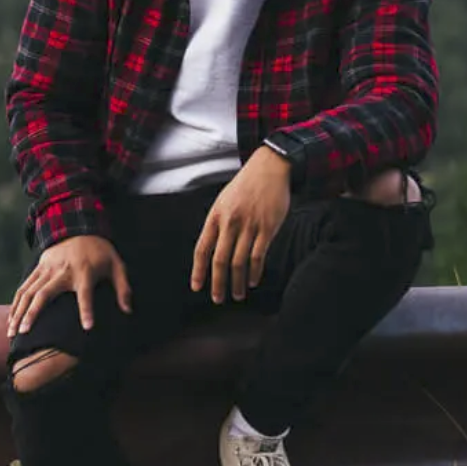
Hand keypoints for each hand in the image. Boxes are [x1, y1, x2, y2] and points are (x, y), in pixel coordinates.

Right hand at [7, 235, 132, 336]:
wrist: (81, 227)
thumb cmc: (102, 252)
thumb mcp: (117, 266)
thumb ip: (123, 289)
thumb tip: (128, 311)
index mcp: (85, 272)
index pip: (86, 293)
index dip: (87, 309)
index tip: (88, 327)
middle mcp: (63, 270)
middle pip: (45, 293)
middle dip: (33, 313)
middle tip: (24, 332)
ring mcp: (48, 268)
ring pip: (29, 291)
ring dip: (19, 311)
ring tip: (11, 331)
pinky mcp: (39, 267)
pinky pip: (24, 286)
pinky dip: (16, 302)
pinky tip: (10, 318)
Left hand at [191, 147, 291, 303]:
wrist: (269, 167)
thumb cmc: (246, 185)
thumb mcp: (223, 201)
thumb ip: (218, 223)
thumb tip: (213, 248)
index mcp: (215, 216)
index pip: (202, 248)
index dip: (198, 270)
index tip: (197, 287)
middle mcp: (230, 222)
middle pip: (220, 260)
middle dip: (217, 283)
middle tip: (217, 299)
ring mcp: (249, 225)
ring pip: (239, 262)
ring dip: (237, 282)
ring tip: (237, 294)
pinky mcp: (267, 227)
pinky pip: (258, 256)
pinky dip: (254, 272)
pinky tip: (252, 281)